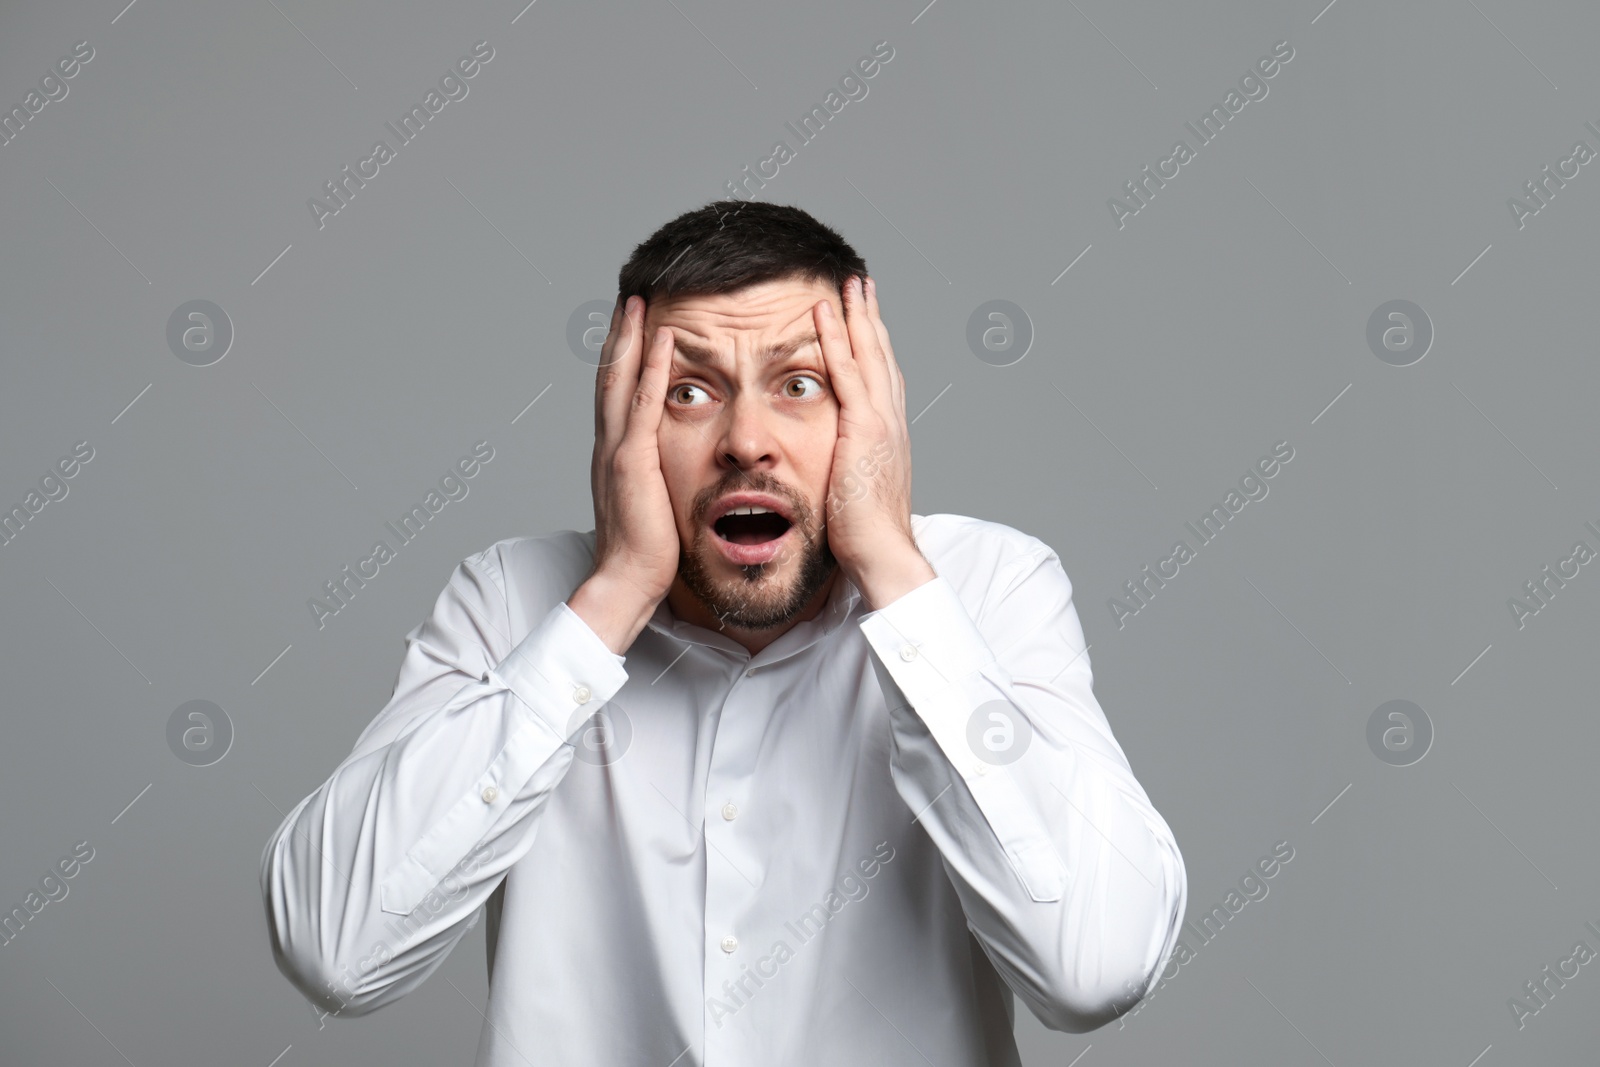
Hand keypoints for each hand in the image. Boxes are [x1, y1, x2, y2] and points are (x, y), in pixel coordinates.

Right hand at [586, 295, 679, 609]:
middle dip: (619, 334)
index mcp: (615, 454)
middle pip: (610, 376)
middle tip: (629, 295)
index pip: (616, 394)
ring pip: (620, 380)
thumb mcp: (653, 505)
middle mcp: (609, 444)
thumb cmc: (645, 554)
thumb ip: (657, 480)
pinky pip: (644, 404)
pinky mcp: (632, 461)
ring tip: (638, 299)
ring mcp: (618, 450)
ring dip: (629, 337)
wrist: (625, 582)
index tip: (630, 325)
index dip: (621, 357)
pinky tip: (661, 339)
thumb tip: (670, 472)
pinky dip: (652, 368)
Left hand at [814, 276, 935, 609]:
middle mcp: (891, 421)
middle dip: (872, 318)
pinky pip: (847, 372)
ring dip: (858, 314)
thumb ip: (850, 468)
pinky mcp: (863, 429)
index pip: (883, 379)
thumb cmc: (866, 535)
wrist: (883, 553)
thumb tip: (837, 466)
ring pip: (869, 354)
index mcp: (890, 436)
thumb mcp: (856, 491)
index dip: (876, 345)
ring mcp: (880, 422)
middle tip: (863, 284)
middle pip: (882, 356)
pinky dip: (837, 338)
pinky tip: (824, 312)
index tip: (868, 319)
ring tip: (848, 282)